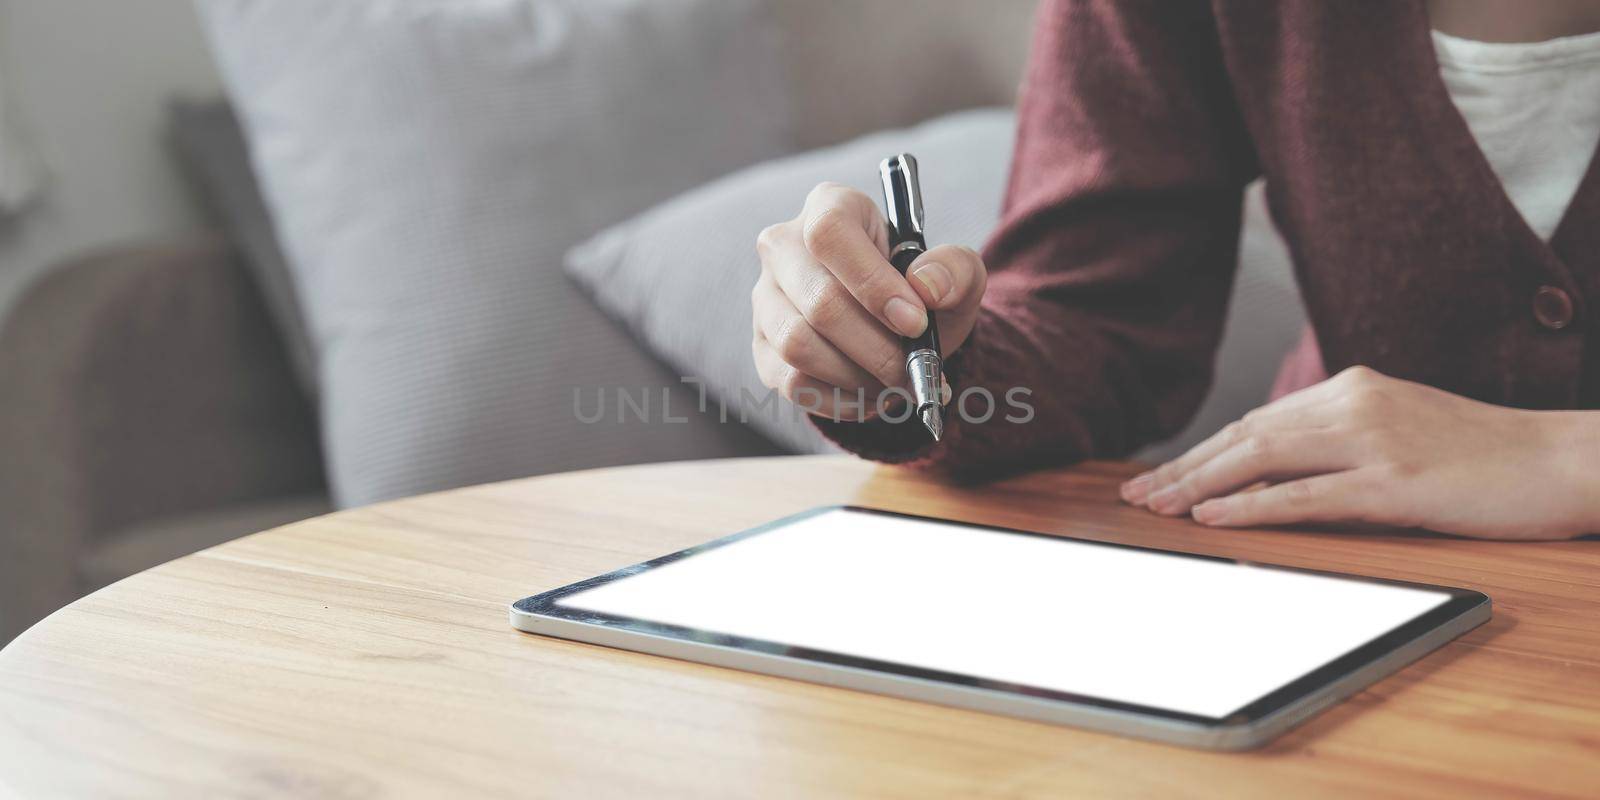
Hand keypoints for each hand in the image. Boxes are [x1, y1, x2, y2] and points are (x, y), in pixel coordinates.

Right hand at [752, 182, 986, 419]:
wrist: (898, 329)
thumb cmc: (921, 292)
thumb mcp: (956, 274)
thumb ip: (954, 271)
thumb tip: (925, 287)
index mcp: (830, 207)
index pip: (829, 234)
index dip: (872, 283)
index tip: (915, 323)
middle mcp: (784, 246)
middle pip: (818, 302)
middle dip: (877, 349)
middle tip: (913, 369)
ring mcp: (765, 298)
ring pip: (798, 346)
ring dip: (857, 377)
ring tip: (893, 382)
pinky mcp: (762, 346)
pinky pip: (792, 382)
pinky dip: (840, 399)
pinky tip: (871, 395)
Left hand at [1120, 366, 1599, 539]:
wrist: (1559, 459)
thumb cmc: (1480, 454)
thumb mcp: (1398, 431)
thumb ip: (1336, 442)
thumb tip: (1268, 471)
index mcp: (1351, 388)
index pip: (1255, 421)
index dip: (1201, 451)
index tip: (1159, 475)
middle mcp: (1354, 403)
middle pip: (1245, 436)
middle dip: (1183, 468)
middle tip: (1136, 495)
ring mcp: (1374, 440)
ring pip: (1261, 459)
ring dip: (1199, 486)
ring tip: (1155, 507)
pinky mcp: (1395, 482)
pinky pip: (1304, 496)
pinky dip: (1250, 506)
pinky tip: (1211, 517)